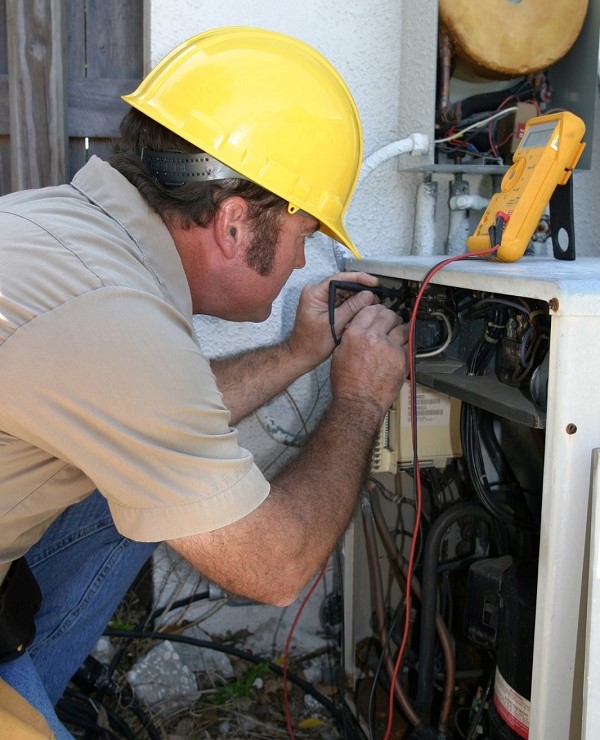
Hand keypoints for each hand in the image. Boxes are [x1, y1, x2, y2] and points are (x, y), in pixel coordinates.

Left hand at [285, 272, 381, 370]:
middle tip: (377, 297)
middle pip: (343, 285)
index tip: (374, 282)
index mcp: (314, 293)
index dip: (358, 278)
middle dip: (360, 290)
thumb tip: (369, 295)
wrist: (302, 356)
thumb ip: (351, 308)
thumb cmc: (312, 343)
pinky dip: (353, 306)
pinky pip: (343, 303)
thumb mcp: (334, 324)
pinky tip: (365, 310)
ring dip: (359, 299)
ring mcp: (322, 301)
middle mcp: (317, 293)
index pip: (338, 279)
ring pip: (345, 294)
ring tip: (374, 304)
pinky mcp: (326, 308)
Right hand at [330, 302, 408, 418]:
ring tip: (399, 331)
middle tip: (391, 320)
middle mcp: (373, 337)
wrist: (359, 402)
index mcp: (355, 334)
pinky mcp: (402, 359)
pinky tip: (402, 346)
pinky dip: (406, 343)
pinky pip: (409, 344)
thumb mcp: (339, 354)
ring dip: (400, 327)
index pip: (369, 310)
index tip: (378, 312)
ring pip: (402, 327)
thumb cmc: (347, 383)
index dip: (375, 309)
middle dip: (390, 316)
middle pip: (388, 315)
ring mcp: (390, 348)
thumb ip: (350, 337)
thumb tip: (359, 327)